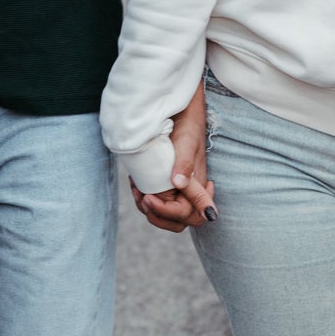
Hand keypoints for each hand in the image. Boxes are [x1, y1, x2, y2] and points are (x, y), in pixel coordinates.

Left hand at [132, 84, 216, 233]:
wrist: (181, 113)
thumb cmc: (188, 125)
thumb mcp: (186, 142)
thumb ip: (184, 163)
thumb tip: (178, 183)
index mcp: (199, 185)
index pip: (189, 215)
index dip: (168, 212)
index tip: (148, 198)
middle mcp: (190, 191)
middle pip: (179, 222)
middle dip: (157, 216)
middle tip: (142, 198)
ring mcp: (178, 189)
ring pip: (165, 215)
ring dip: (148, 208)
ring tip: (137, 190)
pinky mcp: (167, 183)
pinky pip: (157, 201)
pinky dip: (144, 199)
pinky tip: (136, 184)